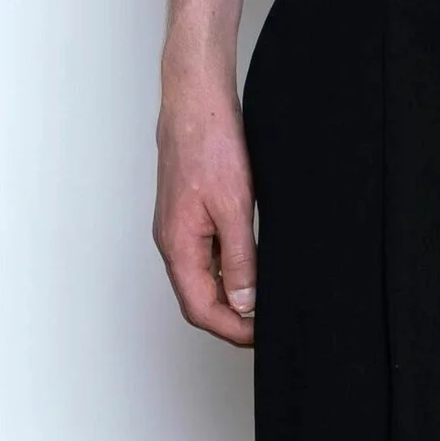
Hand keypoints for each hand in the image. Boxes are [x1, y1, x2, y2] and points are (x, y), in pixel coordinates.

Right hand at [156, 61, 257, 346]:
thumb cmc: (210, 146)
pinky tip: (252, 268)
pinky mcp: (189, 216)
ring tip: (264, 305)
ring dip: (229, 298)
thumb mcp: (235, 208)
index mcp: (178, 246)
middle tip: (266, 328)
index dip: (231, 330)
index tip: (261, 337)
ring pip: (201, 280)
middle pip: (197, 300)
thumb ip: (240, 260)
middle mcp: (173, 242)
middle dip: (231, 321)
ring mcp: (179, 229)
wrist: (196, 103)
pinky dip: (227, 272)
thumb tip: (245, 303)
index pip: (200, 309)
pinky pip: (205, 257)